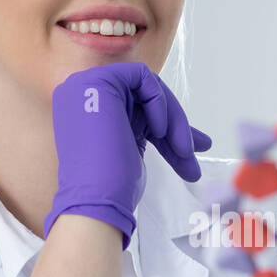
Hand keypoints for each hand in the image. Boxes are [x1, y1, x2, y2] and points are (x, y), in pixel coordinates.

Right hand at [44, 63, 211, 246]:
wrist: (97, 200)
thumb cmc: (113, 188)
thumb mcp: (134, 151)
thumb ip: (151, 132)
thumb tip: (193, 138)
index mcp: (89, 113)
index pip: (137, 110)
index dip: (169, 127)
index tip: (191, 151)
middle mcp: (84, 96)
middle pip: (143, 98)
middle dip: (176, 125)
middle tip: (192, 153)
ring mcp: (87, 86)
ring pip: (148, 87)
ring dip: (173, 118)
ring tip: (184, 151)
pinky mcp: (97, 81)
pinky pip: (142, 76)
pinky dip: (158, 101)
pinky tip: (159, 130)